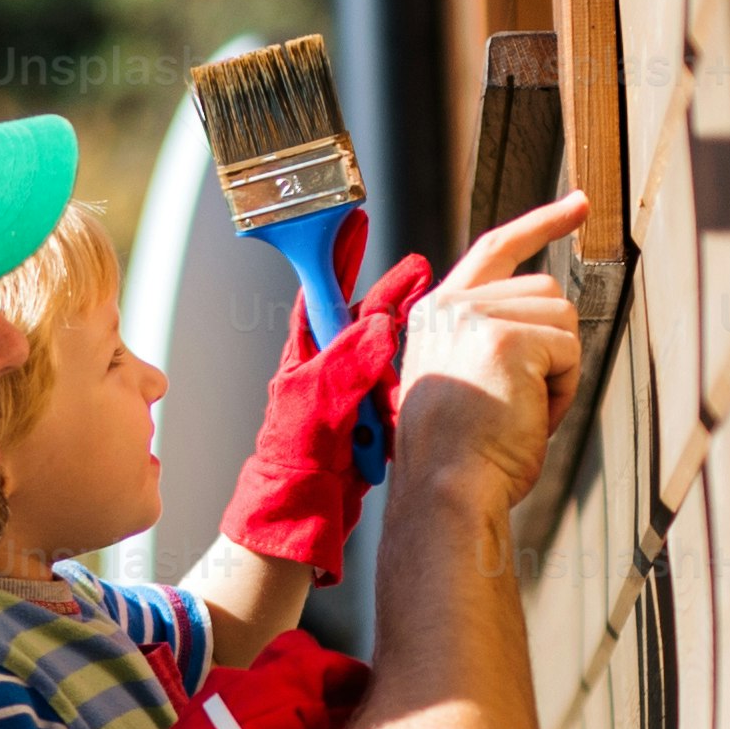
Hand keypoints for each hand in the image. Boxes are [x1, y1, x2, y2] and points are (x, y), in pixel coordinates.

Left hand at [221, 250, 436, 586]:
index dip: (339, 250)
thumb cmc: (295, 459)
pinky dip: (416, 369)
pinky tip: (435, 365)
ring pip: (387, 344)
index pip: (324, 286)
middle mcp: (327, 361)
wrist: (299, 510)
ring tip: (433, 309)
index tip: (353, 217)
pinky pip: (398, 377)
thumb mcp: (318, 405)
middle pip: (364, 309)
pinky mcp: (367, 410)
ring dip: (411, 332)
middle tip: (418, 268)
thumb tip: (380, 322)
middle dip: (393, 290)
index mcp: (308, 350)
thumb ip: (347, 364)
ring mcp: (347, 385)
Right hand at [401, 192, 589, 510]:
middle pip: (545, 291)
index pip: (495, 248)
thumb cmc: (459, 458)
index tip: (576, 205)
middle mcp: (451, 305)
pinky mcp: (506, 338)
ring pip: (562, 317)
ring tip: (522, 411)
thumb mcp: (464, 381)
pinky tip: (530, 417)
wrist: (446, 492)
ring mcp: (476, 317)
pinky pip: (569, 349)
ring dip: (559, 371)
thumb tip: (552, 318)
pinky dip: (563, 391)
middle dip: (553, 348)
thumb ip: (491, 337)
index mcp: (436, 314)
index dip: (540, 225)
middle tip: (523, 403)